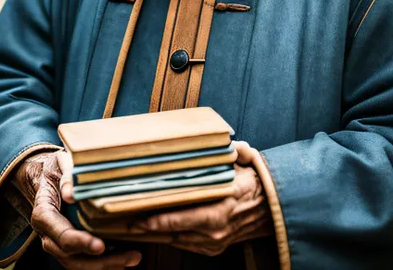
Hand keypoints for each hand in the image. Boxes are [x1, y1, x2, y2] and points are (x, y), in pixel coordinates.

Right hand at [12, 150, 141, 268]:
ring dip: (106, 265)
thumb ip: (66, 174)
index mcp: (44, 214)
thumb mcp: (61, 162)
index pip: (62, 235)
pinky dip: (103, 262)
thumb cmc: (57, 168)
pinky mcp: (68, 245)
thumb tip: (70, 193)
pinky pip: (84, 259)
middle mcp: (48, 234)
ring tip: (133, 259)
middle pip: (71, 256)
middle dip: (101, 262)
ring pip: (78, 263)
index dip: (81, 243)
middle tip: (128, 257)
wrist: (47, 176)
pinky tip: (124, 258)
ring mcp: (57, 242)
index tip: (100, 246)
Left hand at [128, 141, 272, 256]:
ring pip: (174, 241)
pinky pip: (183, 244)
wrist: (269, 210)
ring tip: (131, 224)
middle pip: (171, 233)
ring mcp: (212, 243)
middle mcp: (213, 231)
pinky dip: (167, 237)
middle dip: (146, 228)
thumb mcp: (244, 165)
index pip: (179, 219)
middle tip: (123, 220)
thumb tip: (234, 143)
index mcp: (218, 210)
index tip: (135, 218)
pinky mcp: (212, 248)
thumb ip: (238, 153)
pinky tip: (153, 229)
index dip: (155, 221)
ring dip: (153, 234)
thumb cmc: (251, 183)